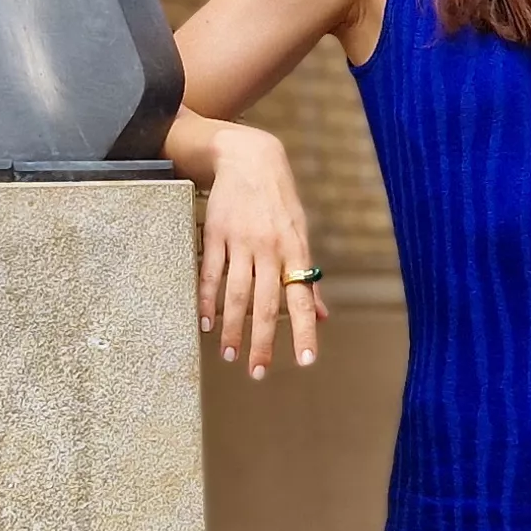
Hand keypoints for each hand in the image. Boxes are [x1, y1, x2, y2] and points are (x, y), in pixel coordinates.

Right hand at [195, 124, 325, 380]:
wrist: (248, 158)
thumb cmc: (279, 202)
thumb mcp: (301, 234)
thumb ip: (308, 278)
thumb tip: (323, 315)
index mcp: (295, 250)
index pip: (302, 298)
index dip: (304, 330)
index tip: (306, 361)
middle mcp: (269, 248)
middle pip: (265, 303)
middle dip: (262, 340)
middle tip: (258, 373)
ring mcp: (241, 241)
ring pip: (236, 293)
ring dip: (232, 327)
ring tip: (229, 354)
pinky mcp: (216, 234)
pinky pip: (211, 273)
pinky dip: (207, 300)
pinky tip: (206, 322)